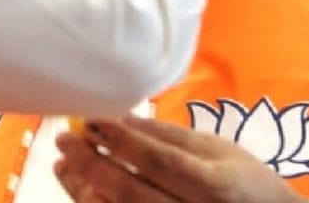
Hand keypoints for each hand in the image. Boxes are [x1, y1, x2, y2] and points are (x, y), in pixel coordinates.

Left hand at [55, 115, 305, 202]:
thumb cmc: (245, 182)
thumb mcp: (217, 149)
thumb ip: (170, 135)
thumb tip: (123, 117)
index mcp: (213, 184)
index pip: (159, 160)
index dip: (122, 140)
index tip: (90, 119)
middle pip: (134, 192)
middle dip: (92, 163)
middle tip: (63, 138)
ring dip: (86, 188)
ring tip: (63, 163)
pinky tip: (81, 190)